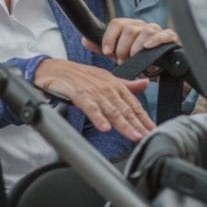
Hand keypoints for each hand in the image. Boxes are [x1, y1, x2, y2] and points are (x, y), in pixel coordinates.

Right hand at [34, 59, 154, 140]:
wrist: (54, 69)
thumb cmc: (80, 76)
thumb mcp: (106, 78)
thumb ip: (126, 84)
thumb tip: (145, 84)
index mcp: (115, 85)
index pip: (133, 104)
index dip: (144, 118)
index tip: (152, 130)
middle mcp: (107, 87)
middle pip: (125, 109)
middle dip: (138, 124)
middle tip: (147, 136)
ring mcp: (94, 91)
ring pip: (111, 109)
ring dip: (123, 124)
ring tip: (133, 135)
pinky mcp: (79, 94)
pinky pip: (90, 107)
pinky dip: (98, 117)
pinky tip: (105, 127)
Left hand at [83, 18, 179, 64]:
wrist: (161, 72)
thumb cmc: (139, 62)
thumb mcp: (119, 55)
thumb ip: (104, 48)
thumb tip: (85, 40)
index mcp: (130, 27)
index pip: (117, 23)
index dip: (110, 38)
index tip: (108, 53)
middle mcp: (143, 26)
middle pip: (130, 29)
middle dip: (123, 48)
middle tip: (123, 61)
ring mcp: (158, 31)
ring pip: (145, 31)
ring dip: (137, 49)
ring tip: (135, 60)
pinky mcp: (171, 39)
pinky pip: (165, 34)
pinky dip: (156, 40)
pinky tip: (148, 48)